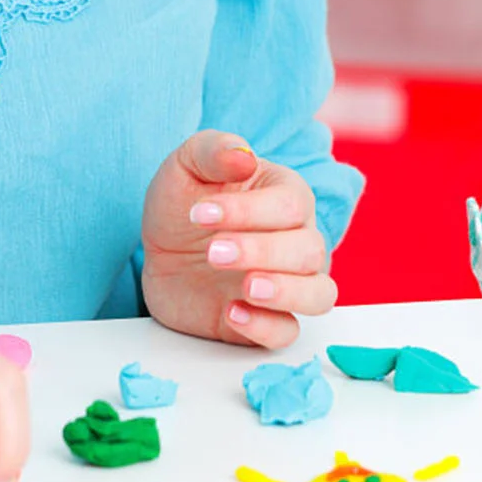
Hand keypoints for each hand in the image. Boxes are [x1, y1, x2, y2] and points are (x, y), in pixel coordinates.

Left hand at [141, 128, 334, 349]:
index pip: (291, 205)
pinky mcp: (265, 320)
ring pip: (319, 295)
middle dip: (262, 252)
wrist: (162, 250)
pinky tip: (231, 312)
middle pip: (310, 250)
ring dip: (286, 292)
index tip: (199, 213)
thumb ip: (215, 150)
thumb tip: (245, 155)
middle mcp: (298, 240)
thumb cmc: (185, 199)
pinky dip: (267, 327)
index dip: (249, 211)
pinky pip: (288, 332)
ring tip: (245, 287)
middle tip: (213, 252)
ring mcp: (285, 284)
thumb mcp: (188, 164)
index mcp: (287, 196)